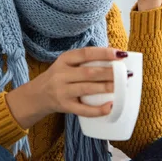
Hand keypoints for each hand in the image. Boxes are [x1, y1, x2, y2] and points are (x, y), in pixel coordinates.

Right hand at [6, 47, 124, 128]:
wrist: (36, 96)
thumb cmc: (56, 78)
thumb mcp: (64, 65)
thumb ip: (83, 62)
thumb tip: (113, 59)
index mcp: (63, 60)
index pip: (85, 53)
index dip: (103, 53)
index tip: (120, 54)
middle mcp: (61, 74)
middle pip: (89, 72)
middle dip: (110, 72)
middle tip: (126, 73)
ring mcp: (62, 91)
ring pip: (87, 89)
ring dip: (107, 87)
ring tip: (122, 87)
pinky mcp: (64, 106)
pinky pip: (83, 109)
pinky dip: (98, 109)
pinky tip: (110, 106)